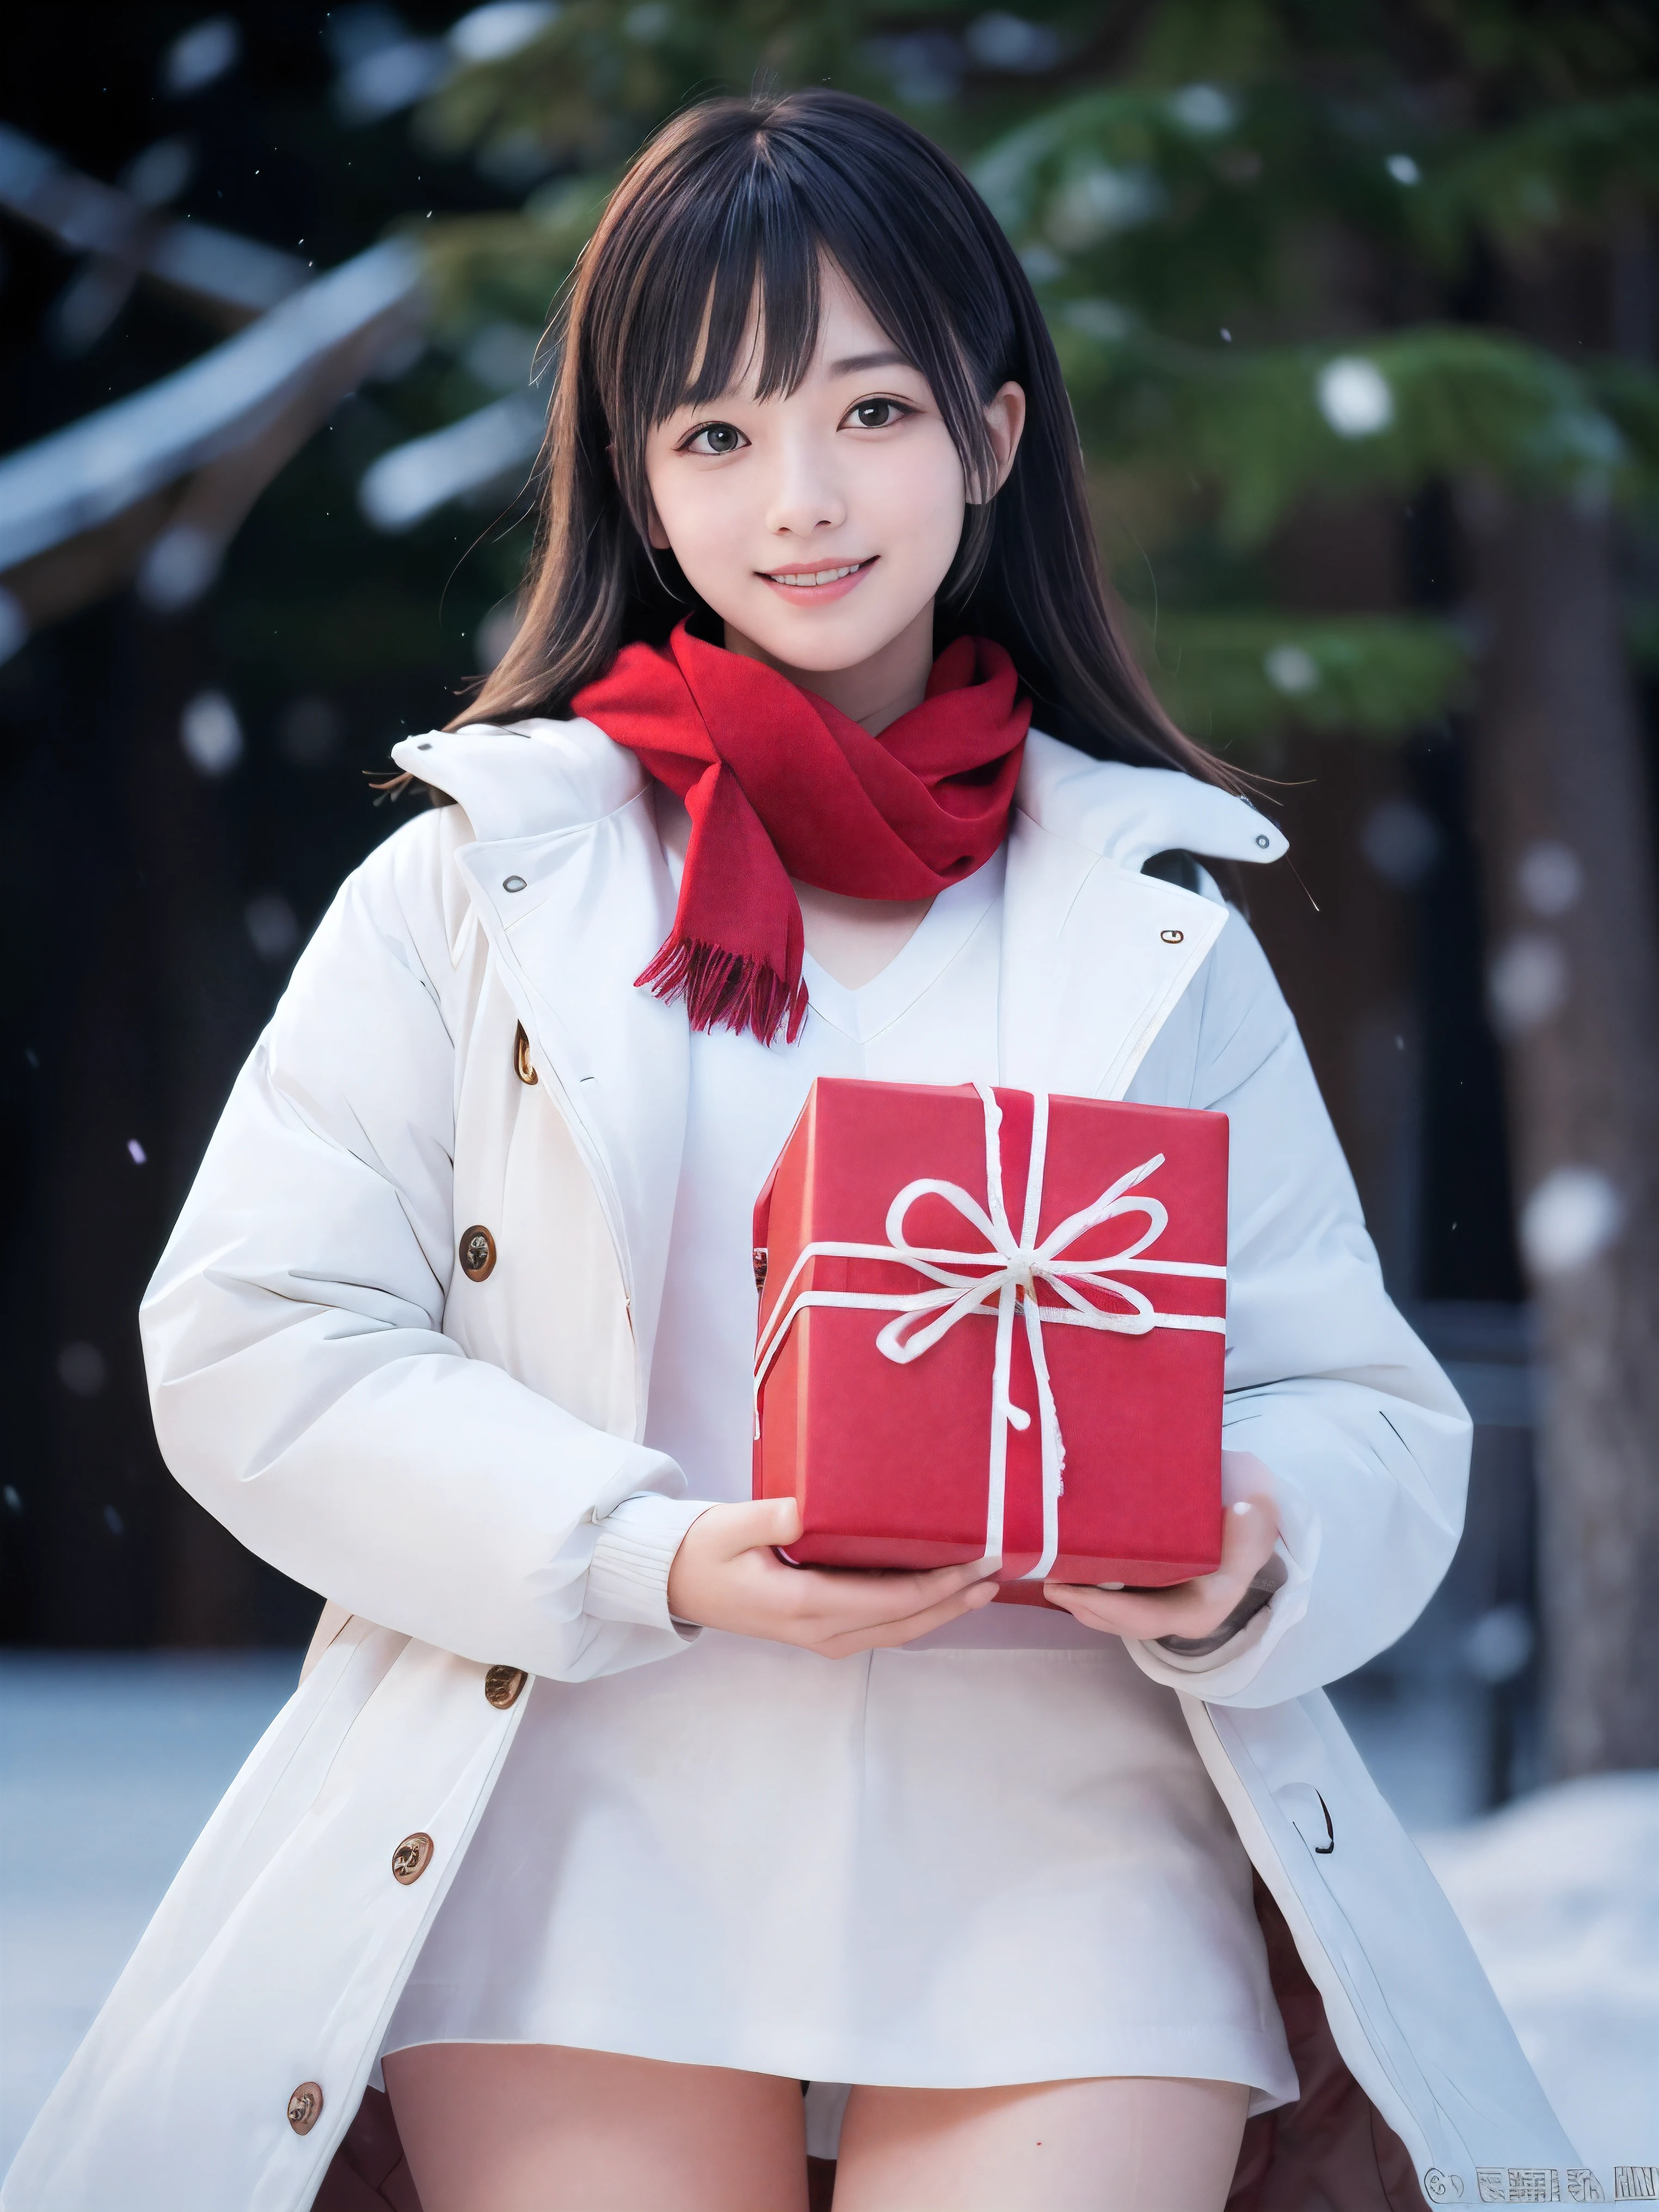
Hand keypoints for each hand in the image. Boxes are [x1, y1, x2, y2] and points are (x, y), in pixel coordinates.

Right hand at [667, 1497, 998, 1657]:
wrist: (675, 1585)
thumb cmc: (702, 1549)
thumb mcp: (730, 1526)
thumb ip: (770, 1519)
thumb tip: (807, 1510)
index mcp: (803, 1605)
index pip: (889, 1599)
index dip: (939, 1583)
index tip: (977, 1561)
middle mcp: (820, 1631)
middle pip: (905, 1623)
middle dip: (955, 1599)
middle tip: (999, 1571)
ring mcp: (822, 1638)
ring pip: (897, 1631)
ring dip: (942, 1610)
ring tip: (983, 1585)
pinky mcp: (821, 1632)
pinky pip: (881, 1628)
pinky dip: (917, 1612)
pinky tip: (939, 1593)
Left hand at [1042, 1493, 1279, 1642]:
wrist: (1250, 1514)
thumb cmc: (1247, 1518)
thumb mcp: (1254, 1521)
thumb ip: (1249, 1524)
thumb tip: (1240, 1510)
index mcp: (1201, 1610)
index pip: (1144, 1619)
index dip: (1103, 1609)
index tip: (1066, 1591)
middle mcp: (1180, 1617)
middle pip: (1122, 1622)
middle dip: (1083, 1606)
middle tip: (1047, 1582)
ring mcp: (1166, 1607)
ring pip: (1117, 1614)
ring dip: (1082, 1601)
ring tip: (1050, 1577)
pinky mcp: (1154, 1594)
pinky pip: (1119, 1599)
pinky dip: (1092, 1589)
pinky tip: (1068, 1570)